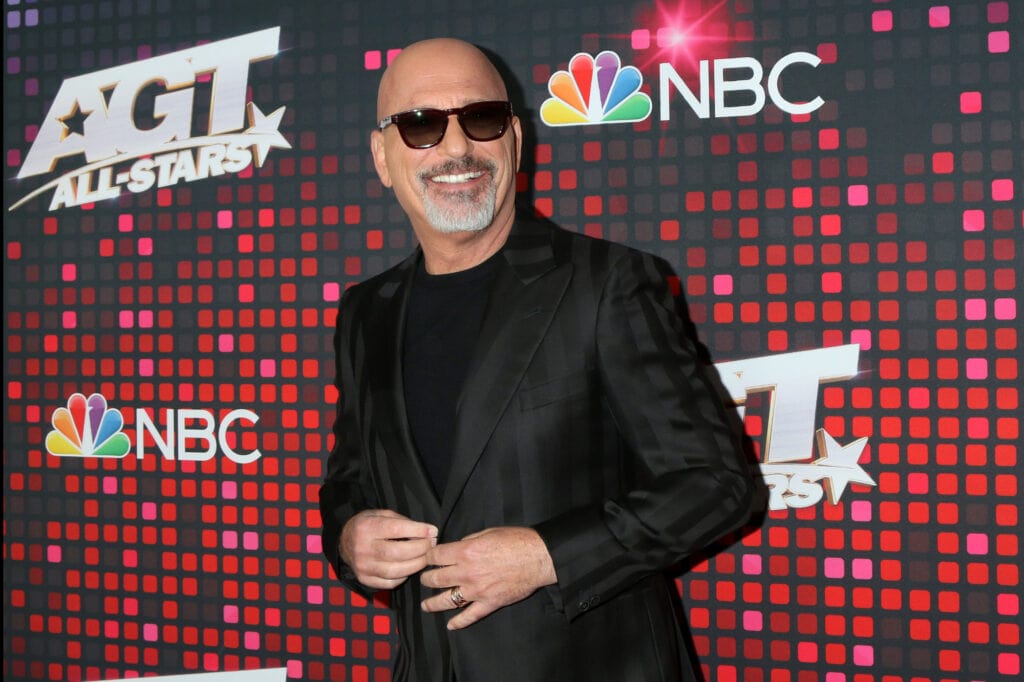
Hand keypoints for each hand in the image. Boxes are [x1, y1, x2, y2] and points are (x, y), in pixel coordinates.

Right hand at [340, 509, 437, 589]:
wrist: (345, 541)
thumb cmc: (369, 525)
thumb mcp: (381, 514)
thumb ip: (402, 521)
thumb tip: (427, 532)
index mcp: (367, 527)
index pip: (396, 529)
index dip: (418, 531)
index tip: (433, 531)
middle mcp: (363, 548)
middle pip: (397, 552)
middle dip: (420, 549)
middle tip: (432, 545)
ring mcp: (363, 566)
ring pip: (395, 571)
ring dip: (416, 565)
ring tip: (425, 557)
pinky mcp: (365, 579)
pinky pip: (389, 582)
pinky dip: (404, 577)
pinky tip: (410, 568)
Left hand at [420, 526, 556, 629]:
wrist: (539, 557)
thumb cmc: (516, 540)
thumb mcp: (488, 532)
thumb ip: (468, 541)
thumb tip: (457, 548)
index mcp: (465, 552)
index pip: (436, 556)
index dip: (428, 556)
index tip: (426, 558)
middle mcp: (467, 572)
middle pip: (436, 578)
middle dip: (426, 578)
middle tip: (424, 579)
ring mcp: (477, 590)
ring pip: (447, 600)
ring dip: (432, 603)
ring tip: (426, 605)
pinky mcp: (489, 603)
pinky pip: (470, 616)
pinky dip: (458, 623)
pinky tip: (450, 625)